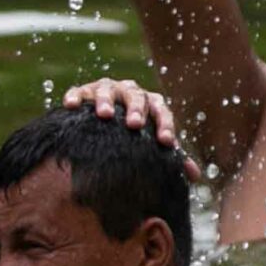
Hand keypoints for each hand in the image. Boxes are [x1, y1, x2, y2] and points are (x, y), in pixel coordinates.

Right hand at [61, 79, 202, 181]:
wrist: (106, 122)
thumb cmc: (135, 136)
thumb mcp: (152, 143)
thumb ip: (172, 157)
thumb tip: (194, 177)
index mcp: (150, 103)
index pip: (162, 111)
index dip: (165, 126)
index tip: (166, 143)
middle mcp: (130, 91)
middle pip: (136, 96)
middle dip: (136, 110)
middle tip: (135, 124)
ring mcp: (107, 89)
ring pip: (108, 89)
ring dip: (106, 100)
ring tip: (104, 114)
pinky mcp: (85, 91)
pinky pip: (79, 91)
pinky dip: (76, 96)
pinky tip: (71, 105)